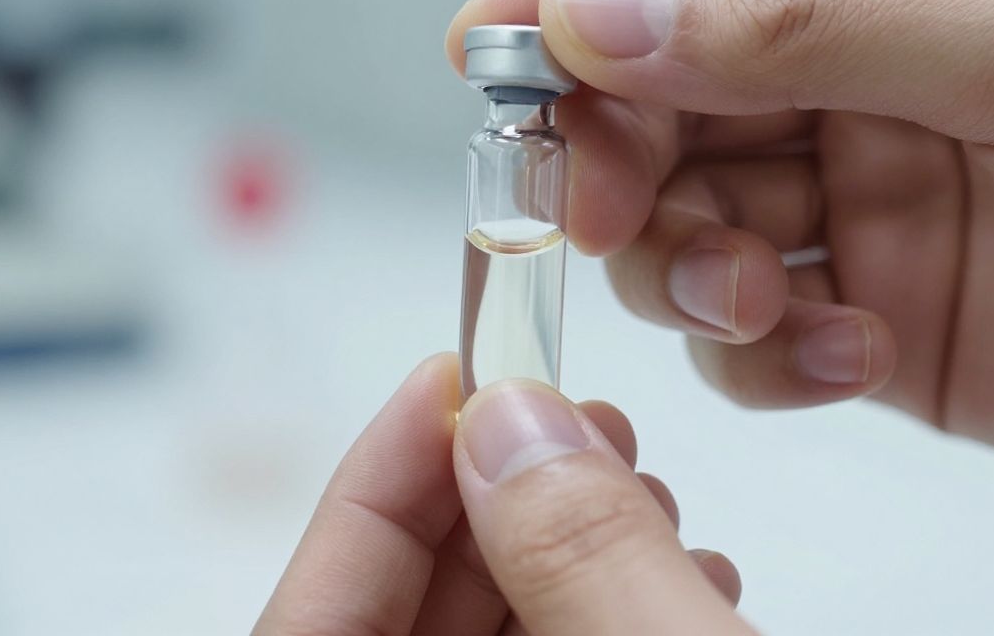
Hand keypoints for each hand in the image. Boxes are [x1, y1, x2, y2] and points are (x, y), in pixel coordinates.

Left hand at [255, 354, 749, 634]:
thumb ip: (585, 557)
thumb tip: (516, 423)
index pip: (312, 617)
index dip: (377, 485)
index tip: (447, 381)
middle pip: (407, 615)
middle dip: (495, 502)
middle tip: (570, 421)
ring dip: (563, 551)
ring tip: (647, 493)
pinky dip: (603, 608)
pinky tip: (681, 575)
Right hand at [447, 0, 993, 486]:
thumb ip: (794, 24)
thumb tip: (598, 13)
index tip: (487, 52)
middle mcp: (860, 66)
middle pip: (657, 90)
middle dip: (617, 153)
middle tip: (606, 207)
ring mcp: (856, 194)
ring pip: (683, 220)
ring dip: (689, 268)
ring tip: (758, 299)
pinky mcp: (867, 312)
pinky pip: (752, 334)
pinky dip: (768, 357)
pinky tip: (848, 353)